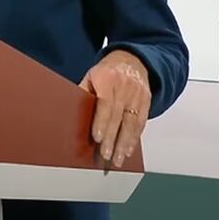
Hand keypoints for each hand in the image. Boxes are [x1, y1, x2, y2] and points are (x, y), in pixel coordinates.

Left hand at [79, 49, 150, 167]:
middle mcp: (124, 87)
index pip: (105, 103)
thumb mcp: (91, 75)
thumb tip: (71, 112)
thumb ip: (83, 92)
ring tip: (118, 160)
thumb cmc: (107, 71)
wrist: (133, 59)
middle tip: (106, 156)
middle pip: (118, 117)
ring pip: (132, 123)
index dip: (102, 122)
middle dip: (112, 139)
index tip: (98, 138)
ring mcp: (137, 95)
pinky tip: (128, 150)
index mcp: (107, 78)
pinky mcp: (146, 102)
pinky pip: (141, 123)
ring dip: (124, 144)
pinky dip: (134, 138)